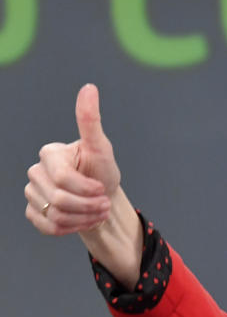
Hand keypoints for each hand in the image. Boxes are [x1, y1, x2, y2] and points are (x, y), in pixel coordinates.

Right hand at [25, 84, 121, 234]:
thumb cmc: (102, 171)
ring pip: (55, 215)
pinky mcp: (34, 212)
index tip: (103, 188)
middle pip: (60, 200)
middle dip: (89, 206)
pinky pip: (48, 227)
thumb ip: (91, 120)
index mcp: (50, 154)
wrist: (103, 198)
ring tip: (98, 212)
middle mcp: (36, 172)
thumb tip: (89, 88)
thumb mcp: (101, 148)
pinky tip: (84, 221)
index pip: (64, 179)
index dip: (88, 189)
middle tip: (104, 204)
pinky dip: (72, 228)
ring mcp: (32, 193)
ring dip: (84, 218)